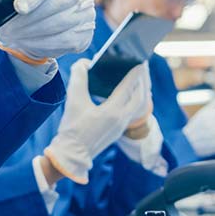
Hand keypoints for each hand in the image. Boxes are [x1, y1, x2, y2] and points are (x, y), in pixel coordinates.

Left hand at [0, 0, 95, 61]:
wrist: (43, 18)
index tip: (19, 7)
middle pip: (59, 3)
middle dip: (31, 18)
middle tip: (10, 28)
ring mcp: (88, 12)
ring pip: (61, 24)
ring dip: (34, 32)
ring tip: (15, 37)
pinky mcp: (86, 33)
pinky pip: (66, 40)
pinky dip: (44, 44)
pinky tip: (28, 44)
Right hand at [44, 59, 149, 183]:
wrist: (72, 154)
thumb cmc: (72, 128)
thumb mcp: (73, 100)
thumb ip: (78, 78)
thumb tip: (84, 63)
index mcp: (112, 111)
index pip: (129, 87)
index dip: (135, 73)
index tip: (140, 61)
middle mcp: (122, 119)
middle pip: (140, 97)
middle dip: (143, 80)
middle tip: (142, 67)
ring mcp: (122, 126)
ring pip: (139, 105)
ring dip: (141, 90)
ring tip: (139, 78)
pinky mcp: (119, 130)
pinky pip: (133, 111)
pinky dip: (135, 99)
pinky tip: (128, 94)